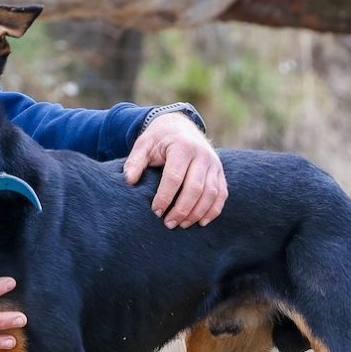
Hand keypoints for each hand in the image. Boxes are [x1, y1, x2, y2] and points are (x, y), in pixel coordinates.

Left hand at [122, 112, 226, 227]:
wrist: (180, 126)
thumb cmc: (158, 139)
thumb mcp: (143, 145)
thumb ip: (135, 162)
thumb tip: (129, 180)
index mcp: (182, 147)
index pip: (175, 177)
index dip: (165, 197)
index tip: (156, 212)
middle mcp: (202, 154)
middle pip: (195, 188)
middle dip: (181, 209)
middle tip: (168, 224)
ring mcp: (214, 163)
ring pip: (210, 193)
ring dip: (197, 213)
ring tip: (182, 225)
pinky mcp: (219, 171)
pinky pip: (221, 193)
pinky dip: (213, 210)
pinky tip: (202, 222)